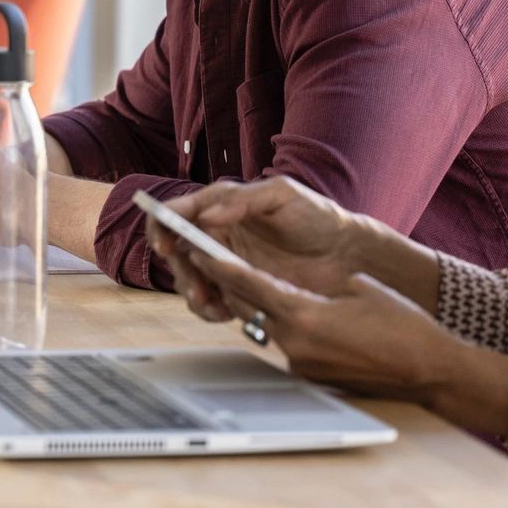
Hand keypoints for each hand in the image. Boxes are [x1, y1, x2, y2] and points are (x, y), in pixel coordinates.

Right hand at [147, 177, 368, 320]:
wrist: (346, 255)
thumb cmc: (317, 217)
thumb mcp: (283, 195)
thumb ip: (244, 200)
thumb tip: (208, 215)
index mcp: (220, 206)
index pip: (175, 212)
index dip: (161, 226)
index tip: (165, 245)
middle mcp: (216, 233)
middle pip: (176, 251)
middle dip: (179, 271)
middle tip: (197, 289)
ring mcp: (224, 262)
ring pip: (188, 279)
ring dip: (192, 293)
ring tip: (212, 305)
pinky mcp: (236, 287)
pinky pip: (210, 300)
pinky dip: (210, 309)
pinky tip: (225, 312)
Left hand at [175, 245, 507, 434]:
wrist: (429, 370)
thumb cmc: (403, 325)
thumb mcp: (358, 288)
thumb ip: (314, 285)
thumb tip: (289, 285)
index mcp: (304, 312)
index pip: (248, 284)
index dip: (220, 266)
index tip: (199, 251)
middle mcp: (294, 340)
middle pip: (248, 307)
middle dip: (231, 285)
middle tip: (213, 262)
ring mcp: (299, 361)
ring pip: (264, 326)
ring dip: (258, 306)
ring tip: (256, 285)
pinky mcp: (307, 374)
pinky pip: (284, 343)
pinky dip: (282, 327)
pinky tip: (296, 316)